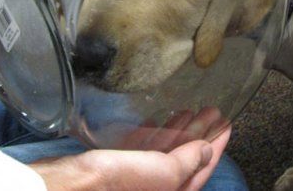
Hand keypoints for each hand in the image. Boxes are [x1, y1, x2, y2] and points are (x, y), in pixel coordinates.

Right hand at [31, 110, 230, 190]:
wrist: (65, 186)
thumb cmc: (112, 182)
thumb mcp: (159, 173)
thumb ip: (185, 162)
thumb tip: (206, 150)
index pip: (202, 169)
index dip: (217, 144)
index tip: (227, 124)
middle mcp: (155, 190)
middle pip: (185, 159)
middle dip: (199, 133)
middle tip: (211, 111)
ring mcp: (136, 181)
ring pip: (164, 154)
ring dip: (177, 131)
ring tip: (187, 110)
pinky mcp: (118, 170)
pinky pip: (143, 152)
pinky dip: (152, 136)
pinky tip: (155, 121)